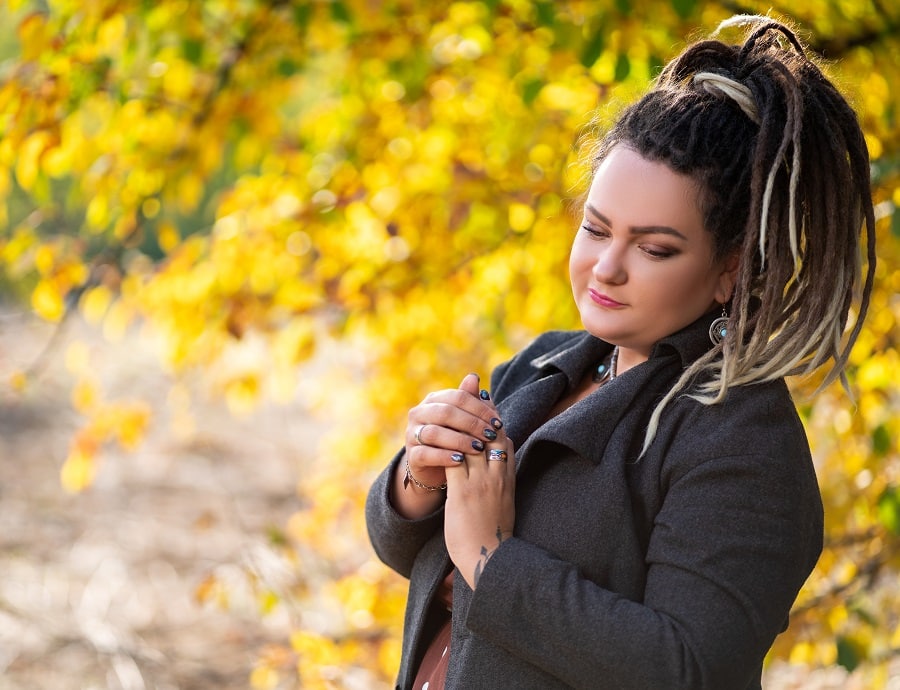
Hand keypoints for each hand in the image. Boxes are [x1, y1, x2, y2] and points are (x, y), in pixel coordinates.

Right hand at [392, 374, 504, 518]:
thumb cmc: (453, 439)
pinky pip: (426, 454)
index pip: (457, 397)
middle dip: (472, 424)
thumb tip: (474, 377)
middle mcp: (419, 413)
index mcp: (433, 400)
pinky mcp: (412, 455)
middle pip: (446, 412)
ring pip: (434, 433)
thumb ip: (469, 401)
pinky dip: (444, 456)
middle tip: (490, 435)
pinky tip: (460, 460)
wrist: (435, 469)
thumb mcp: (463, 421)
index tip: (498, 422)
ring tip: (478, 448)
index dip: (479, 408)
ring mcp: (412, 434)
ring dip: (460, 440)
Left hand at [444, 386, 515, 589]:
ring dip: (461, 423)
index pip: (504, 440)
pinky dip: (447, 445)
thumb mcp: (504, 503)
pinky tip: (437, 434)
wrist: (491, 559)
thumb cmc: (495, 535)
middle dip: (480, 412)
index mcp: (509, 479)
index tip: (487, 402)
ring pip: (473, 442)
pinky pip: (455, 459)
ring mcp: (481, 484)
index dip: (495, 419)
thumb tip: (499, 469)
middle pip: (491, 434)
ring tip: (449, 407)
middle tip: (471, 392)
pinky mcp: (463, 492)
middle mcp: (498, 477)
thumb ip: (501, 482)